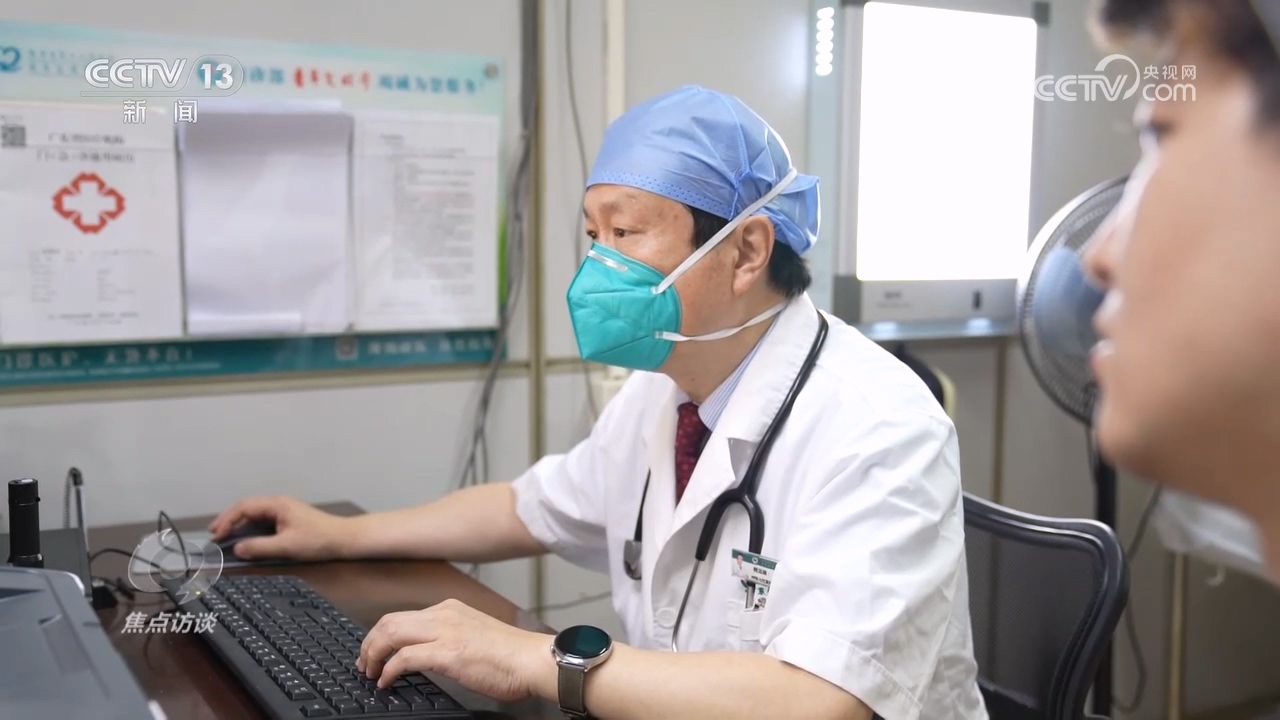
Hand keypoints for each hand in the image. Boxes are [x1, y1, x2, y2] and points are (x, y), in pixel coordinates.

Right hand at [208, 496, 346, 560]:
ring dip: (239, 523)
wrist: (344, 539)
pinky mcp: (288, 520)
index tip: (216, 534)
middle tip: (214, 533)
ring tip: (224, 535)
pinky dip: (250, 528)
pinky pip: (263, 520)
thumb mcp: (287, 546)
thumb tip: (238, 548)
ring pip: (255, 514)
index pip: (244, 507)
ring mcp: (284, 511)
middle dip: (229, 519)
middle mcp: (279, 504)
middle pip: (247, 507)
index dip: (227, 519)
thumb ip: (260, 547)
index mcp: (277, 505)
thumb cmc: (318, 540)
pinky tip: (245, 537)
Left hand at [357, 598, 550, 702]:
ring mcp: (445, 631)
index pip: (403, 616)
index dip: (381, 635)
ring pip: (391, 634)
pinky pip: (404, 658)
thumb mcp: (473, 635)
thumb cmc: (510, 656)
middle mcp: (444, 614)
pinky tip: (387, 681)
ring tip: (370, 672)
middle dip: (370, 643)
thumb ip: (449, 638)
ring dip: (374, 654)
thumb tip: (428, 654)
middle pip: (389, 621)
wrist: (531, 660)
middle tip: (364, 664)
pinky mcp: (447, 652)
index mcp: (450, 609)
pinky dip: (389, 670)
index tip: (375, 652)